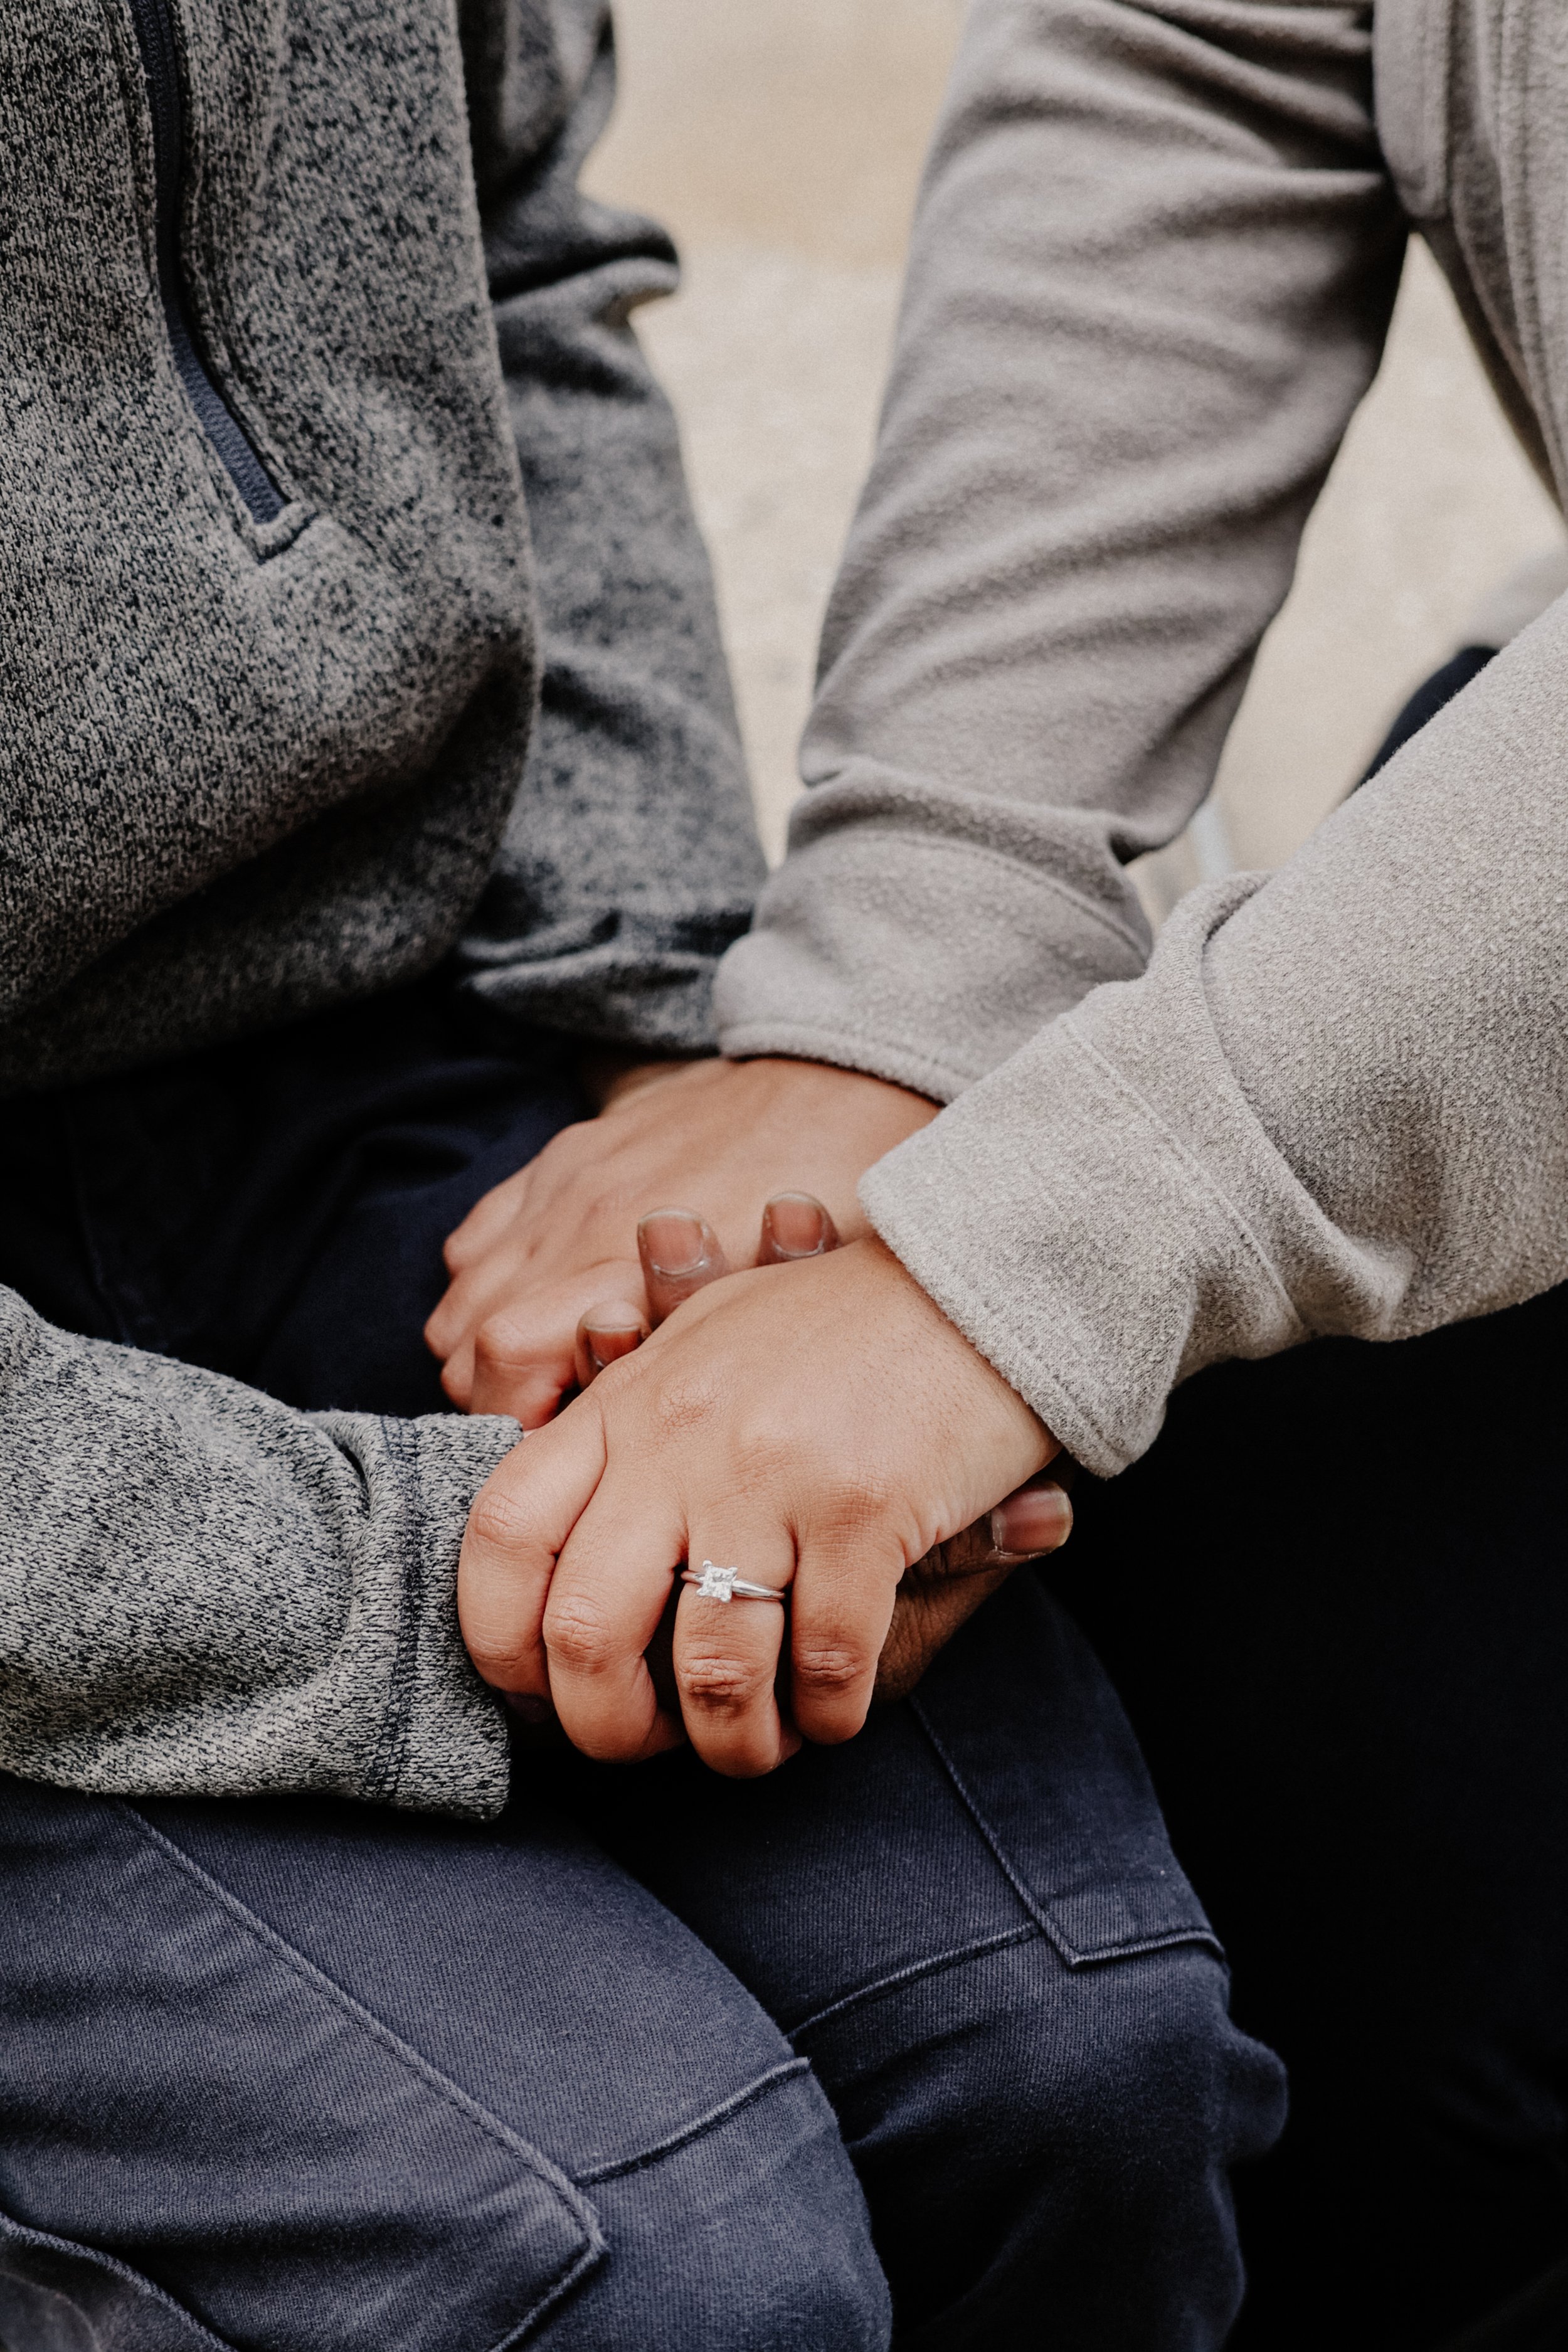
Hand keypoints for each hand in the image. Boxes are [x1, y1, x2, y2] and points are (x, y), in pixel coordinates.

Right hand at [425, 1056, 937, 1425]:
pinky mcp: (567, 1154)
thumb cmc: (832, 1201)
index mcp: (625, 1261)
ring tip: (549, 1373)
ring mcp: (563, 1182)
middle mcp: (575, 1220)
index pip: (503, 1357)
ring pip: (460, 1292)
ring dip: (486, 1344)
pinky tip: (542, 1301)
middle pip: (465, 1339)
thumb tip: (637, 1425)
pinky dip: (487, 1280)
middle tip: (558, 1423)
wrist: (844, 1079)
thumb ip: (697, 1357)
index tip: (556, 1447)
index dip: (513, 1419)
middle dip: (495, 1396)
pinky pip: (478, 1234)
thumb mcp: (781, 1298)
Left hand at [458, 1237, 1057, 1774]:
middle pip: (584, 1631)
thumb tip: (561, 1551)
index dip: (497, 1640)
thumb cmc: (834, 1327)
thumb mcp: (701, 1347)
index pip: (501, 1534)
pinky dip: (827, 1713)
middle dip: (608, 1728)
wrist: (974, 1278)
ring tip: (758, 1744)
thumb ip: (626, 1431)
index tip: (543, 1687)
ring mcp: (769, 1475)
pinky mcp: (864, 1510)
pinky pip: (825, 1661)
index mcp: (624, 1402)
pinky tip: (835, 1707)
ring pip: (710, 1668)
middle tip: (654, 1744)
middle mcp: (677, 1439)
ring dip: (732, 1741)